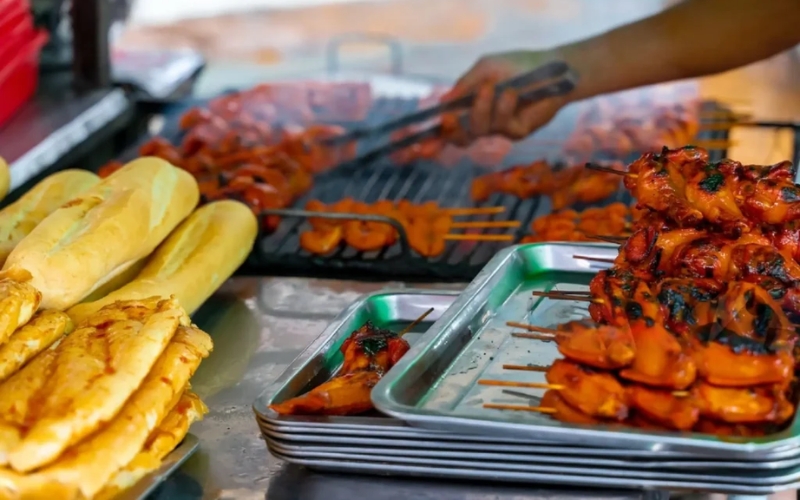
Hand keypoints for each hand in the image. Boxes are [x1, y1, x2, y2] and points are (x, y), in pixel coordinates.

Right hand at [441, 50, 571, 145]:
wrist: (552, 68)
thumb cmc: (516, 65)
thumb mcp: (485, 68)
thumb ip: (465, 85)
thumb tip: (443, 101)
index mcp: (470, 107)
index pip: (449, 126)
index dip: (436, 135)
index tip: (425, 136)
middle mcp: (483, 120)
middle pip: (460, 137)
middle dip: (452, 129)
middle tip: (449, 117)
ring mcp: (499, 128)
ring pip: (479, 130)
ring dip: (481, 109)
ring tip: (490, 88)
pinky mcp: (517, 132)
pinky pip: (502, 125)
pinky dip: (503, 107)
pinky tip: (511, 93)